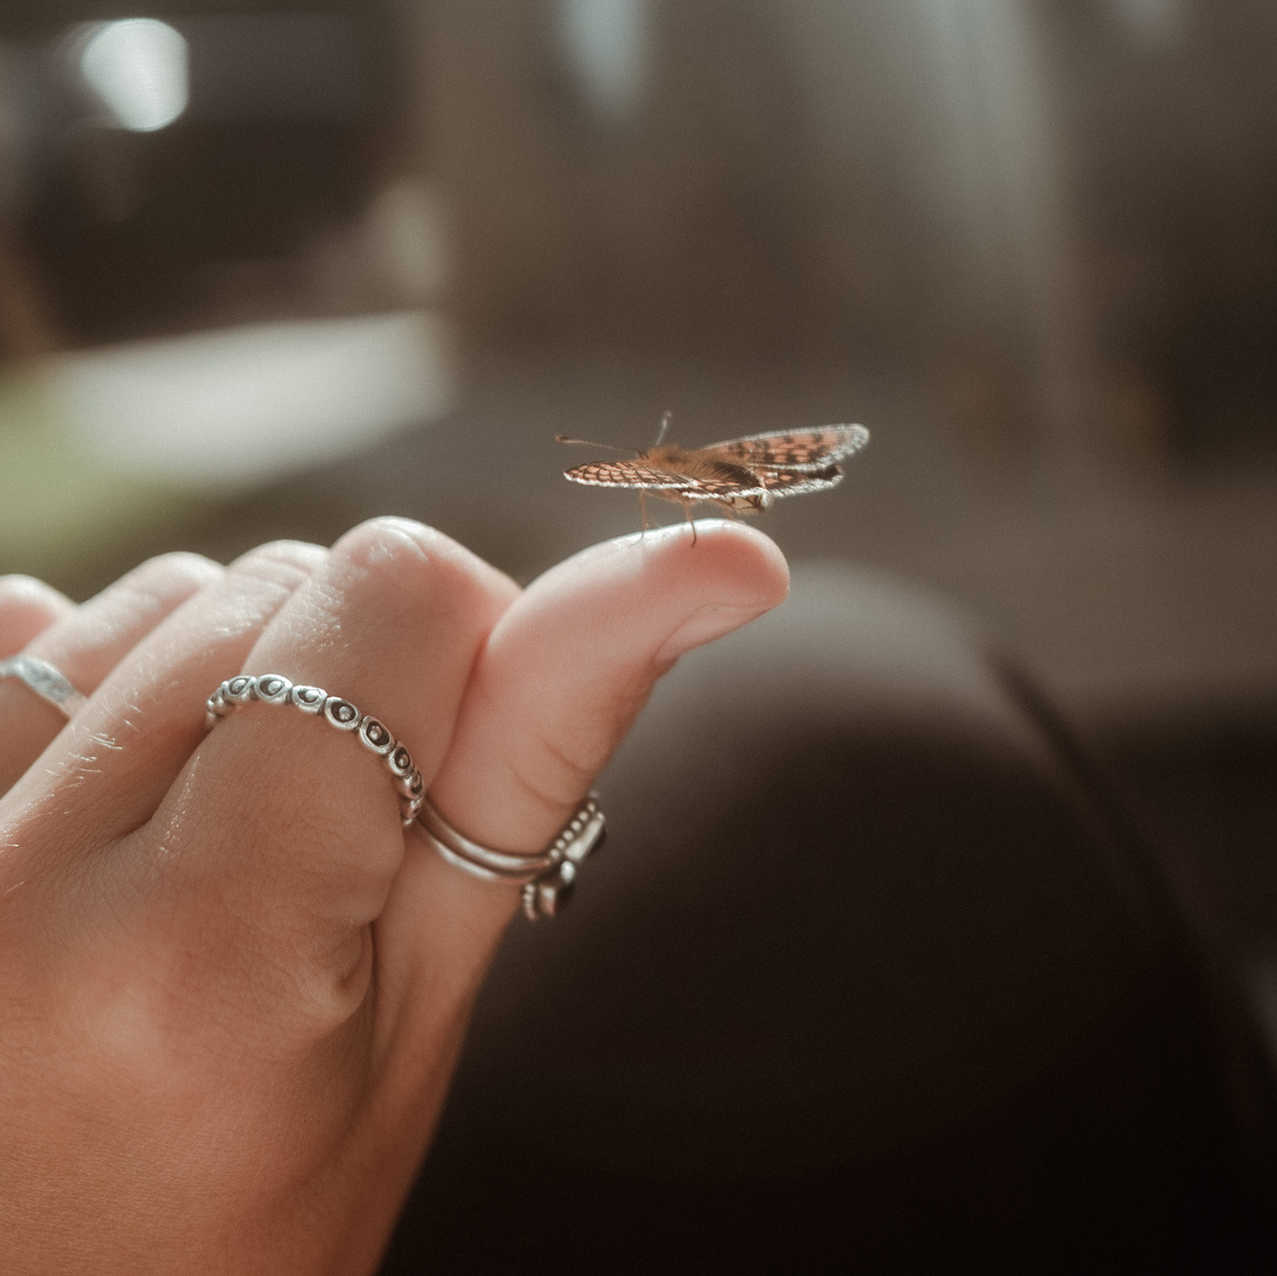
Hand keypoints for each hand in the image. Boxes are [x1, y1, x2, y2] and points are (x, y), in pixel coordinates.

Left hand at [0, 517, 786, 1273]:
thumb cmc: (243, 1227)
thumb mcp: (420, 1017)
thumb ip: (536, 755)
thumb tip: (711, 562)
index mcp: (210, 951)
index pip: (394, 594)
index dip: (472, 646)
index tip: (475, 737)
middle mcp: (26, 875)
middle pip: (277, 580)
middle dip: (352, 676)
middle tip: (340, 846)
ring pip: (157, 594)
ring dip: (224, 678)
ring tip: (217, 843)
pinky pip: (20, 622)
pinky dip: (93, 683)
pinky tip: (101, 810)